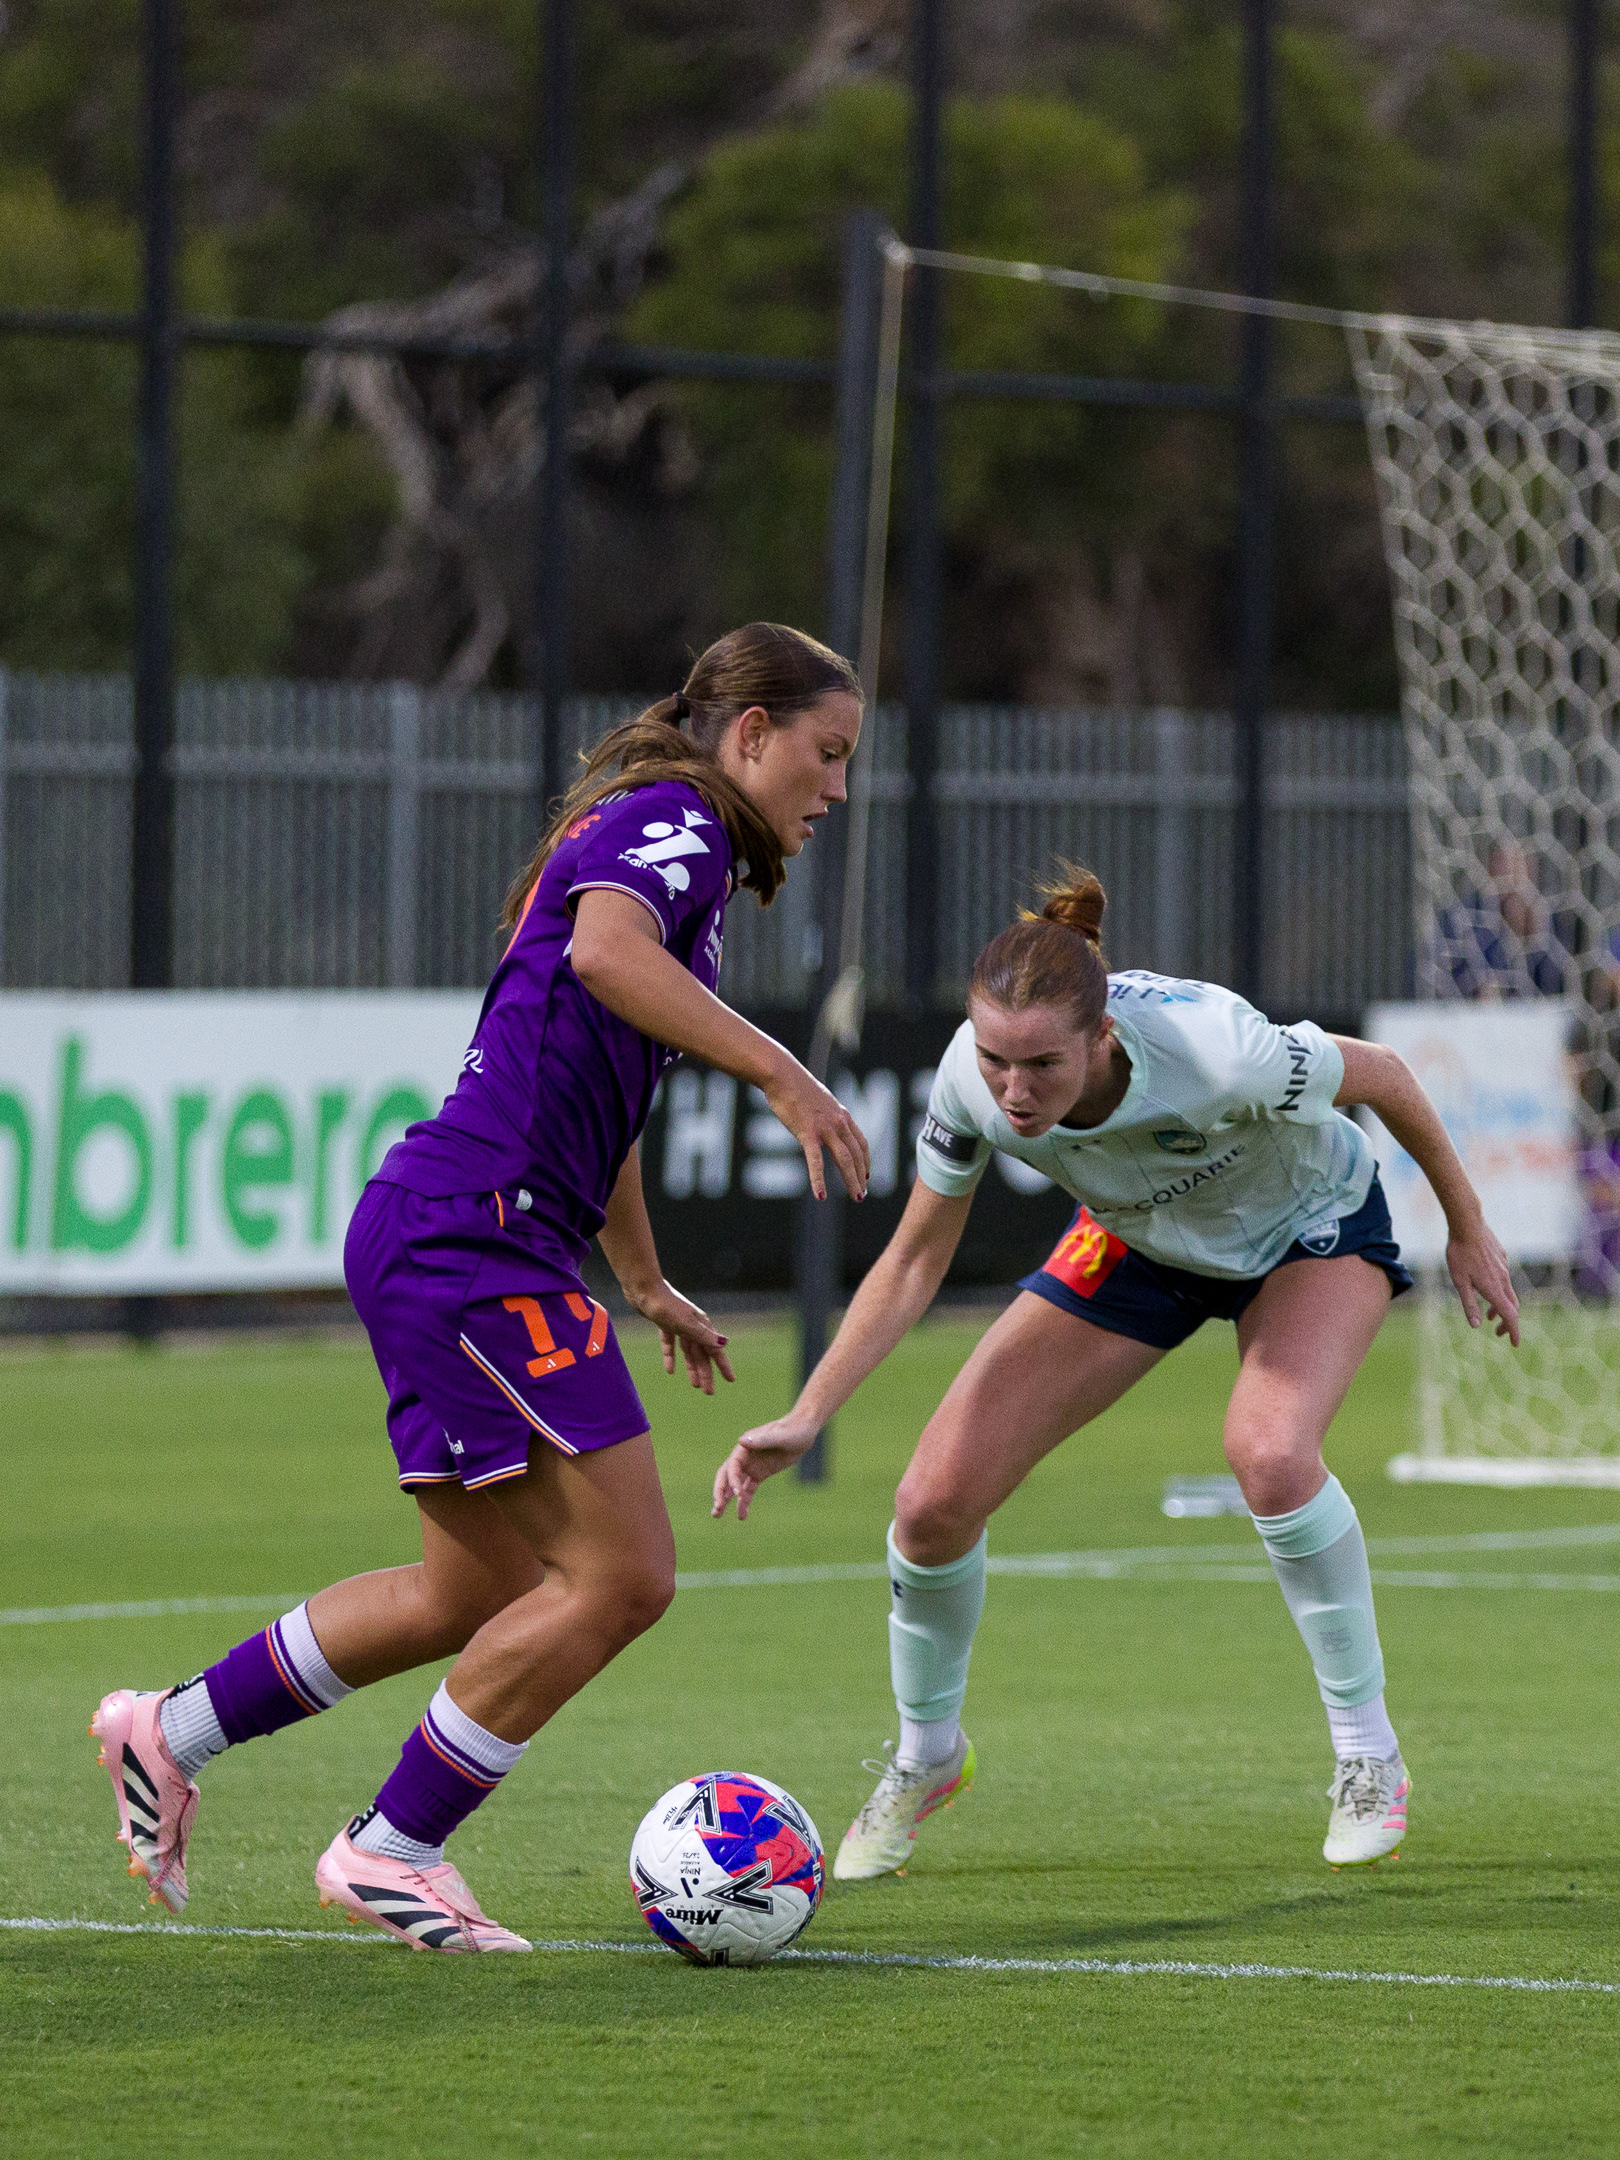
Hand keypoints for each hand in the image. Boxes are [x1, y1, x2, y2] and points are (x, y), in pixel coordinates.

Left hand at [625, 1279, 735, 1394]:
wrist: (643, 1288)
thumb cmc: (664, 1305)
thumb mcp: (684, 1323)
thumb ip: (702, 1335)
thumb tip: (723, 1344)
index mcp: (701, 1325)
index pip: (715, 1350)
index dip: (723, 1365)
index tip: (731, 1380)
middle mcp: (693, 1326)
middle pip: (701, 1354)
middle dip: (706, 1373)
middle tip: (709, 1392)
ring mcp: (679, 1325)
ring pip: (688, 1351)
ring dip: (691, 1367)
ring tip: (694, 1385)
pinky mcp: (665, 1324)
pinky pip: (671, 1344)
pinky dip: (671, 1357)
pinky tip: (670, 1370)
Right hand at [711, 1413, 821, 1520]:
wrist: (804, 1430)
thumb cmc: (793, 1429)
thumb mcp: (780, 1436)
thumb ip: (763, 1440)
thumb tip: (740, 1441)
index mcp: (746, 1445)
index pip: (732, 1465)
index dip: (732, 1480)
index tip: (738, 1494)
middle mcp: (745, 1457)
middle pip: (727, 1476)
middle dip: (720, 1492)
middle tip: (716, 1509)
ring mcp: (752, 1466)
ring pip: (735, 1485)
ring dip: (727, 1500)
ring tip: (717, 1515)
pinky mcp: (761, 1473)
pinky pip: (749, 1489)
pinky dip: (744, 1501)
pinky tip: (742, 1515)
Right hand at [761, 1062, 869, 1201]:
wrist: (782, 1074)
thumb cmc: (794, 1085)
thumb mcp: (817, 1098)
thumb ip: (824, 1112)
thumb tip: (820, 1118)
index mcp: (841, 1114)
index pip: (860, 1142)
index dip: (865, 1160)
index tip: (866, 1175)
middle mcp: (838, 1122)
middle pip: (856, 1154)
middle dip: (861, 1176)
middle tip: (862, 1195)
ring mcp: (824, 1128)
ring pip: (844, 1159)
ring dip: (852, 1181)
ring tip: (857, 1197)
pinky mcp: (807, 1133)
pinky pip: (816, 1161)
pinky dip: (819, 1180)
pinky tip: (821, 1195)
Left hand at [1447, 1219, 1519, 1346]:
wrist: (1468, 1225)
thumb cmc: (1459, 1254)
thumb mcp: (1459, 1282)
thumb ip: (1469, 1304)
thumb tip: (1476, 1326)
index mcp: (1494, 1288)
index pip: (1510, 1316)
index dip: (1514, 1331)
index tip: (1515, 1344)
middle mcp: (1503, 1280)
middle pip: (1512, 1307)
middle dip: (1508, 1323)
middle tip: (1499, 1333)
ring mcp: (1504, 1268)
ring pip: (1508, 1293)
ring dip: (1502, 1307)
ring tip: (1490, 1315)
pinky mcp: (1502, 1258)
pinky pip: (1505, 1279)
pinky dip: (1500, 1291)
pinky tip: (1487, 1287)